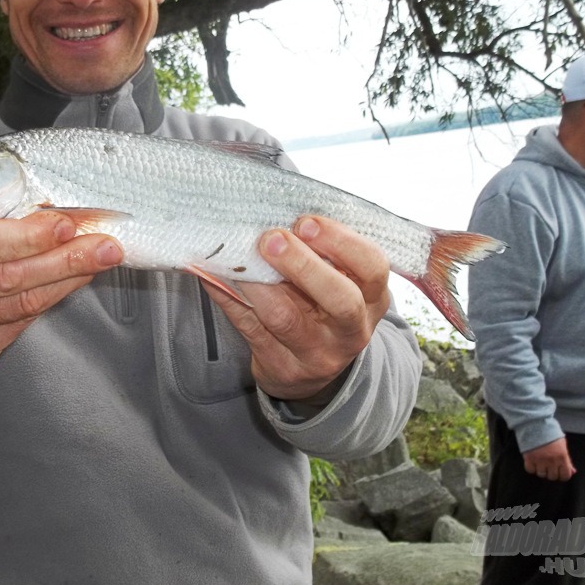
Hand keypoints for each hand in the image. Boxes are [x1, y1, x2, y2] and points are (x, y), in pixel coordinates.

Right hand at [0, 211, 122, 380]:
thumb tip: (48, 211)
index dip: (26, 235)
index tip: (65, 223)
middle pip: (6, 276)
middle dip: (63, 257)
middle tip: (104, 242)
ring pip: (21, 302)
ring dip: (69, 276)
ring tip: (103, 256)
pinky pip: (22, 321)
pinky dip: (55, 296)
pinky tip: (76, 278)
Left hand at [204, 216, 390, 403]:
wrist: (310, 373)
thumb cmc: (322, 309)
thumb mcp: (339, 284)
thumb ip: (322, 254)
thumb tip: (275, 210)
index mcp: (372, 299)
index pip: (372, 267)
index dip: (342, 242)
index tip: (306, 222)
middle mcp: (352, 330)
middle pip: (340, 299)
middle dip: (303, 264)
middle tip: (272, 239)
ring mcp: (317, 355)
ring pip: (285, 318)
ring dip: (257, 282)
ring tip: (236, 256)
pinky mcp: (281, 367)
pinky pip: (249, 328)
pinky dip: (227, 297)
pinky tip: (211, 274)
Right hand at [523, 437, 575, 481]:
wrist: (536, 423)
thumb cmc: (550, 433)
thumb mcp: (562, 445)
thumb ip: (568, 460)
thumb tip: (572, 471)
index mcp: (562, 457)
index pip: (565, 476)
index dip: (562, 475)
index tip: (559, 472)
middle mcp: (552, 461)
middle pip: (552, 477)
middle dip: (551, 473)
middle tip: (549, 466)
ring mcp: (540, 460)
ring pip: (541, 474)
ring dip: (541, 470)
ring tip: (540, 463)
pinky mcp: (529, 458)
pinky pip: (530, 470)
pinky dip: (531, 468)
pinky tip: (533, 462)